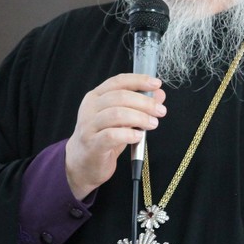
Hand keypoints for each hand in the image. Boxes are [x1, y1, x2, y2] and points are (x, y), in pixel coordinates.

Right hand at [64, 74, 166, 199]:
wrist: (83, 163)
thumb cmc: (104, 138)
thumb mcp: (122, 119)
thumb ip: (138, 105)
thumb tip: (159, 94)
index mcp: (96, 96)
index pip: (118, 81)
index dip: (139, 80)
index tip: (156, 84)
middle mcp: (90, 108)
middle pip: (120, 96)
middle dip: (144, 102)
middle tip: (160, 111)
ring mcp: (89, 126)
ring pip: (116, 114)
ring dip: (139, 117)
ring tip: (152, 124)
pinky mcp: (92, 144)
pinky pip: (112, 135)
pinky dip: (129, 134)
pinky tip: (139, 136)